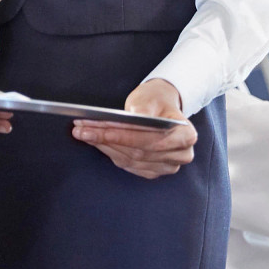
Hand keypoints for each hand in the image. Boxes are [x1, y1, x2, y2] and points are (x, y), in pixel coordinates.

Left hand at [72, 79, 196, 178]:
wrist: (162, 108)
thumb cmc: (157, 100)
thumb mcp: (150, 97)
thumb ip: (140, 111)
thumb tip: (121, 122)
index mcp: (186, 135)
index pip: (151, 140)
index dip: (122, 136)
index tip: (97, 128)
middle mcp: (181, 155)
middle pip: (138, 151)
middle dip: (107, 139)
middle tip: (81, 129)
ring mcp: (168, 166)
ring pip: (130, 160)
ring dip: (104, 147)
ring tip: (83, 133)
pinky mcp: (154, 171)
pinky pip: (127, 165)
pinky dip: (109, 153)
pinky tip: (95, 142)